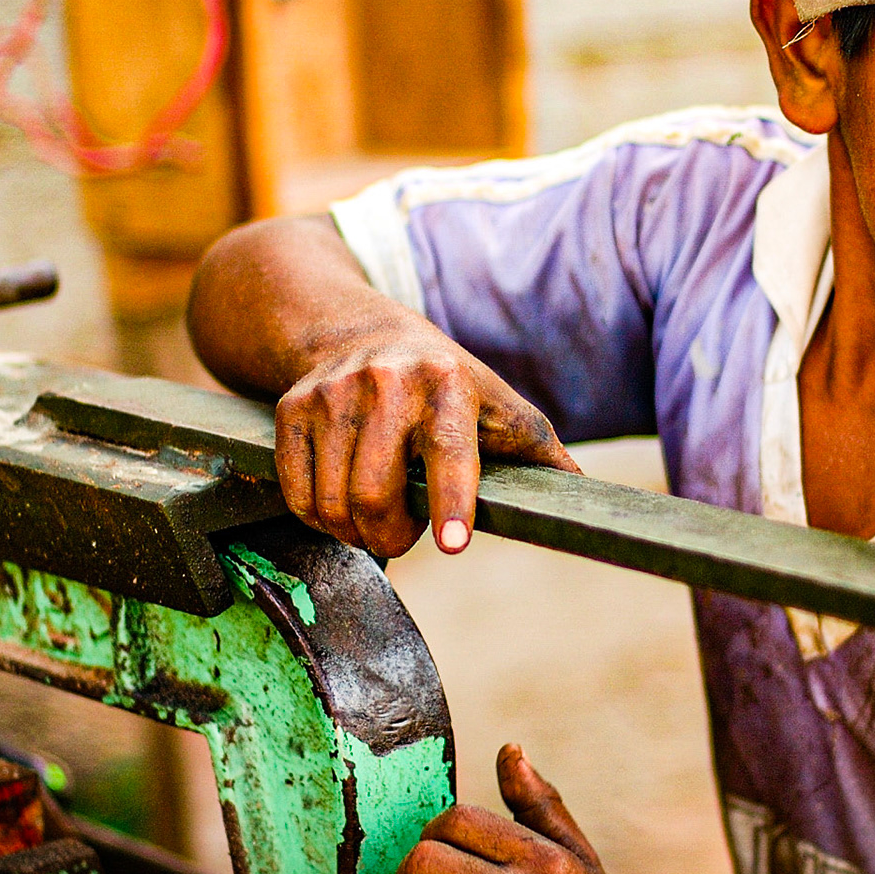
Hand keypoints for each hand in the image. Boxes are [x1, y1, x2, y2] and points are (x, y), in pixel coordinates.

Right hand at [275, 326, 577, 557]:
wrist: (356, 330)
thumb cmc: (442, 381)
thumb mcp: (494, 400)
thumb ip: (534, 447)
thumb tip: (583, 492)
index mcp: (447, 383)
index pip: (449, 451)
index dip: (452, 501)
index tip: (454, 543)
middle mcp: (385, 382)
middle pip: (375, 493)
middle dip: (391, 536)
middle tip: (403, 536)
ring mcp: (332, 395)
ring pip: (333, 502)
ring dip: (355, 532)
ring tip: (375, 519)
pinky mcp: (291, 408)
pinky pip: (298, 494)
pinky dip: (318, 518)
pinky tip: (340, 505)